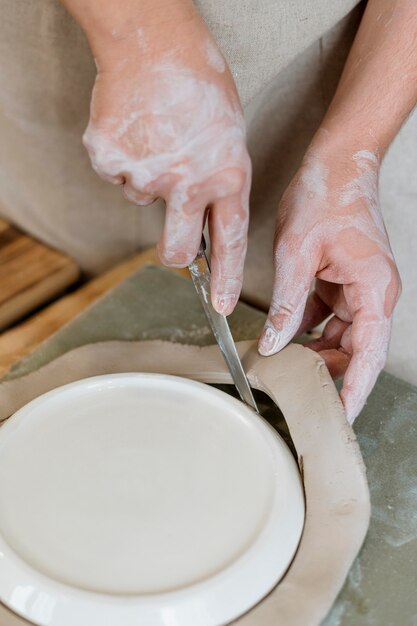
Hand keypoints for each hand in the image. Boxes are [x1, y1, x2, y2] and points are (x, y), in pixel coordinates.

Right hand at [82, 4, 250, 314]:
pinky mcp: (111, 161)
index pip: (229, 242)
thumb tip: (203, 212)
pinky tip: (135, 129)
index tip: (223, 305)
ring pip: (143, 200)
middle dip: (173, 249)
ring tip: (157, 137)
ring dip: (148, 178)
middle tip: (171, 230)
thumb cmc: (199, 80)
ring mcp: (148, 174)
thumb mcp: (229, 134)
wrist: (154, 41)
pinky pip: (117, 175)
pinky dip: (123, 158)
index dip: (226, 279)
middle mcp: (189, 183)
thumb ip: (219, 179)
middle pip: (175, 249)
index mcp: (227, 176)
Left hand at [258, 136, 400, 422]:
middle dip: (330, 371)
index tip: (340, 417)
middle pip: (357, 349)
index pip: (370, 352)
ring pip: (342, 336)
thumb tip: (274, 343)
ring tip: (285, 364)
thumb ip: (287, 303)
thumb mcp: (297, 253)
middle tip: (298, 392)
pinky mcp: (344, 282)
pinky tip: (287, 337)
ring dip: (316, 350)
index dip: (356, 389)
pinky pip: (330, 317)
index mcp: (374, 288)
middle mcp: (373, 293)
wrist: (335, 163)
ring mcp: (360, 288)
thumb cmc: (326, 196)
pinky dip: (310, 329)